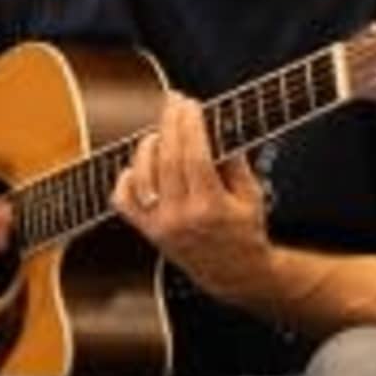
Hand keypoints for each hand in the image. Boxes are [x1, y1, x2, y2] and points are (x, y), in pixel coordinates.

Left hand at [114, 96, 274, 294]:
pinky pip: (123, 200)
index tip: (191, 103)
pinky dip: (127, 177)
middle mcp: (181, 218)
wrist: (232, 274)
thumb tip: (215, 125)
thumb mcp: (251, 195)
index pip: (195, 156)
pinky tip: (141, 164)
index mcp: (211, 207)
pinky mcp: (147, 232)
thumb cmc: (245, 231)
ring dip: (149, 145)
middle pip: (167, 159)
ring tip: (162, 131)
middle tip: (174, 101)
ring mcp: (159, 226)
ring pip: (142, 175)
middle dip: (170, 124)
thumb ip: (235, 162)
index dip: (190, 125)